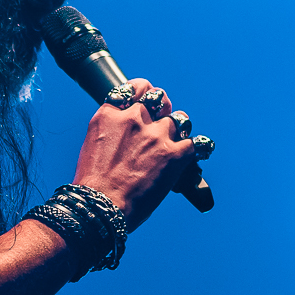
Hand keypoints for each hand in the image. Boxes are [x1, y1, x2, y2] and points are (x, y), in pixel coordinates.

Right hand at [71, 77, 199, 229]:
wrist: (101, 206)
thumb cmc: (93, 186)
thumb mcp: (93, 146)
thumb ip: (112, 131)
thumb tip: (125, 135)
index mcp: (110, 116)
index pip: (133, 89)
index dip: (144, 91)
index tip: (147, 99)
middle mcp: (134, 119)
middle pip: (159, 98)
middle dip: (163, 107)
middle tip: (164, 121)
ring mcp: (156, 135)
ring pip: (180, 118)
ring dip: (180, 129)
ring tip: (178, 141)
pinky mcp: (175, 154)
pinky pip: (199, 143)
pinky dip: (201, 148)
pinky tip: (201, 152)